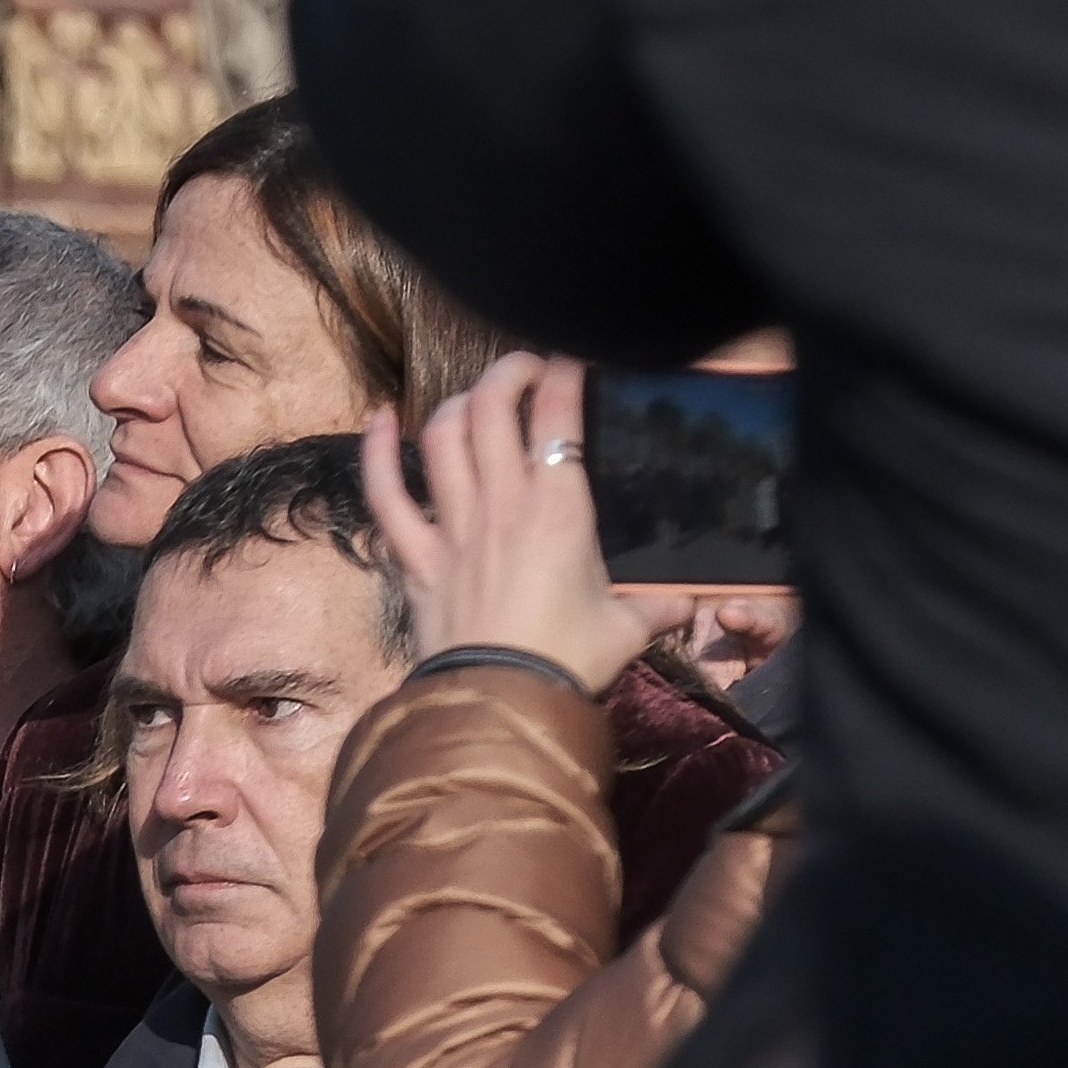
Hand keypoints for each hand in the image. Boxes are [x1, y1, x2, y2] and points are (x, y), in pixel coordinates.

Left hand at [350, 360, 657, 688]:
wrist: (501, 705)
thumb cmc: (567, 663)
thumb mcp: (627, 628)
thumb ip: (658, 607)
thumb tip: (690, 605)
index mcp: (560, 508)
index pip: (559, 415)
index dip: (564, 374)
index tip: (571, 363)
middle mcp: (502, 503)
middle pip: (492, 408)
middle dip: (507, 373)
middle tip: (524, 371)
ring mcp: (452, 528)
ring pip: (442, 437)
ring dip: (456, 404)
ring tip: (474, 399)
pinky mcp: (413, 558)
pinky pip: (385, 494)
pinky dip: (377, 452)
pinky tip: (379, 421)